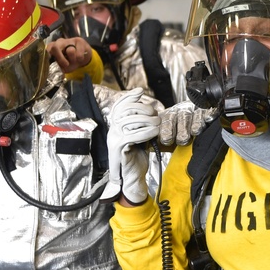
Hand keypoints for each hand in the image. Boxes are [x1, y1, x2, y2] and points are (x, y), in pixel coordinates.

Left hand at [47, 37, 92, 72]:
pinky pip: (79, 53)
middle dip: (60, 58)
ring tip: (74, 61)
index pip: (47, 50)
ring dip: (73, 59)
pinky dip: (80, 59)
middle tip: (66, 65)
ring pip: (70, 51)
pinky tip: (80, 58)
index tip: (50, 62)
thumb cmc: (70, 62)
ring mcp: (69, 40)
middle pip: (55, 47)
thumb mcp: (64, 67)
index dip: (48, 55)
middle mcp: (59, 42)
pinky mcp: (79, 41)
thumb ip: (60, 67)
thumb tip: (60, 70)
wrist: (83, 56)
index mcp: (52, 48)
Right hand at [104, 88, 160, 203]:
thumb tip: (151, 108)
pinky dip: (146, 132)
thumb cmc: (137, 157)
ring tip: (157, 123)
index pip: (119, 106)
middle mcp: (112, 131)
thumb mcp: (141, 136)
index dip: (128, 97)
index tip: (140, 92)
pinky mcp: (119, 148)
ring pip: (128, 121)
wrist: (132, 178)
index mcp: (116, 126)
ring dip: (146, 120)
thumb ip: (141, 123)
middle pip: (125, 110)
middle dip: (142, 108)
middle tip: (155, 114)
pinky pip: (132, 135)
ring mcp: (114, 139)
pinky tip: (155, 132)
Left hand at [158, 101, 214, 146]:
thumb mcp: (164, 133)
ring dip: (195, 124)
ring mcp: (194, 110)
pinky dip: (208, 115)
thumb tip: (147, 147)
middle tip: (182, 139)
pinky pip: (208, 111)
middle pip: (181, 119)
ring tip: (194, 132)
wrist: (188, 114)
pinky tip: (208, 119)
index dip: (166, 131)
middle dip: (181, 130)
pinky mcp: (206, 110)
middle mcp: (181, 112)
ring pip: (194, 116)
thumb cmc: (176, 130)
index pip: (166, 122)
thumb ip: (156, 140)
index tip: (166, 140)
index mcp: (168, 116)